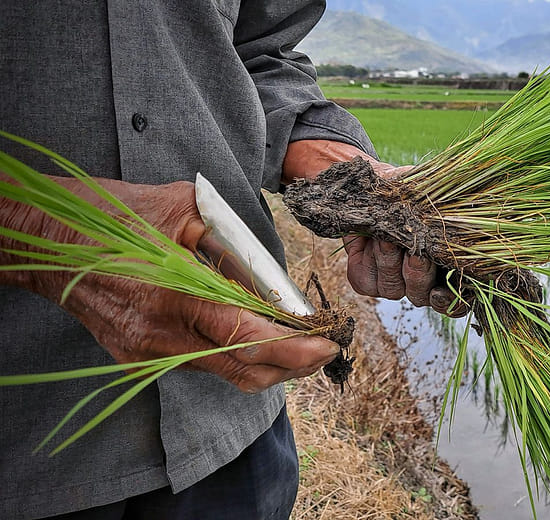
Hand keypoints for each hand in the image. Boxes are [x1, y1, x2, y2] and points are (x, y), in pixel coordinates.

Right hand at [0, 177, 339, 392]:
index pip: (248, 340)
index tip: (328, 342)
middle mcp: (161, 336)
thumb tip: (273, 276)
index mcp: (172, 297)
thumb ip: (233, 243)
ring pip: (226, 372)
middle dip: (295, 363)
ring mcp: (148, 353)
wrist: (44, 242)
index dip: (295, 348)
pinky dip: (234, 353)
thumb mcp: (182, 210)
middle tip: (326, 345)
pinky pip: (201, 363)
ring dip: (268, 361)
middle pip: (246, 370)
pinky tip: (252, 332)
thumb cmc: (110, 215)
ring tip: (298, 339)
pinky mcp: (140, 357)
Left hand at [284, 140, 467, 316]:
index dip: (450, 301)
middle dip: (418, 273)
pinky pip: (368, 282)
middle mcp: (421, 283)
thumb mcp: (435, 194)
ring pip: (394, 289)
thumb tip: (467, 217)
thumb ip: (451, 209)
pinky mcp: (365, 281)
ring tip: (387, 236)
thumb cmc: (413, 190)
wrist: (373, 187)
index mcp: (445, 268)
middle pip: (422, 296)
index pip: (454, 300)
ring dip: (390, 261)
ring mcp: (392, 284)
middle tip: (416, 252)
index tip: (441, 290)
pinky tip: (372, 239)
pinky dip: (369, 259)